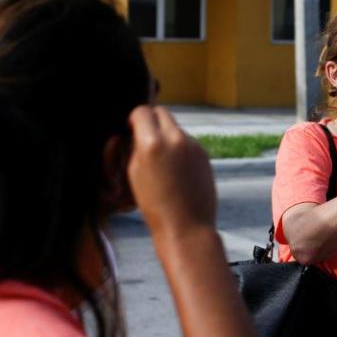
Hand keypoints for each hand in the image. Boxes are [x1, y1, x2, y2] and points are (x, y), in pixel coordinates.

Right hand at [127, 106, 216, 236]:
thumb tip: (137, 131)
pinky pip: (188, 142)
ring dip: (166, 134)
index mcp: (152, 143)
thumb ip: (136, 147)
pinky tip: (176, 169)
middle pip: (162, 112)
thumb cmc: (154, 204)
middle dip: (151, 120)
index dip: (134, 119)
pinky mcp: (204, 154)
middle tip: (145, 136)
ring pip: (176, 127)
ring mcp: (193, 145)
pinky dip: (180, 147)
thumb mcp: (134, 172)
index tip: (131, 128)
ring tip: (161, 159)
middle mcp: (176, 138)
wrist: (186, 225)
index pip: (142, 111)